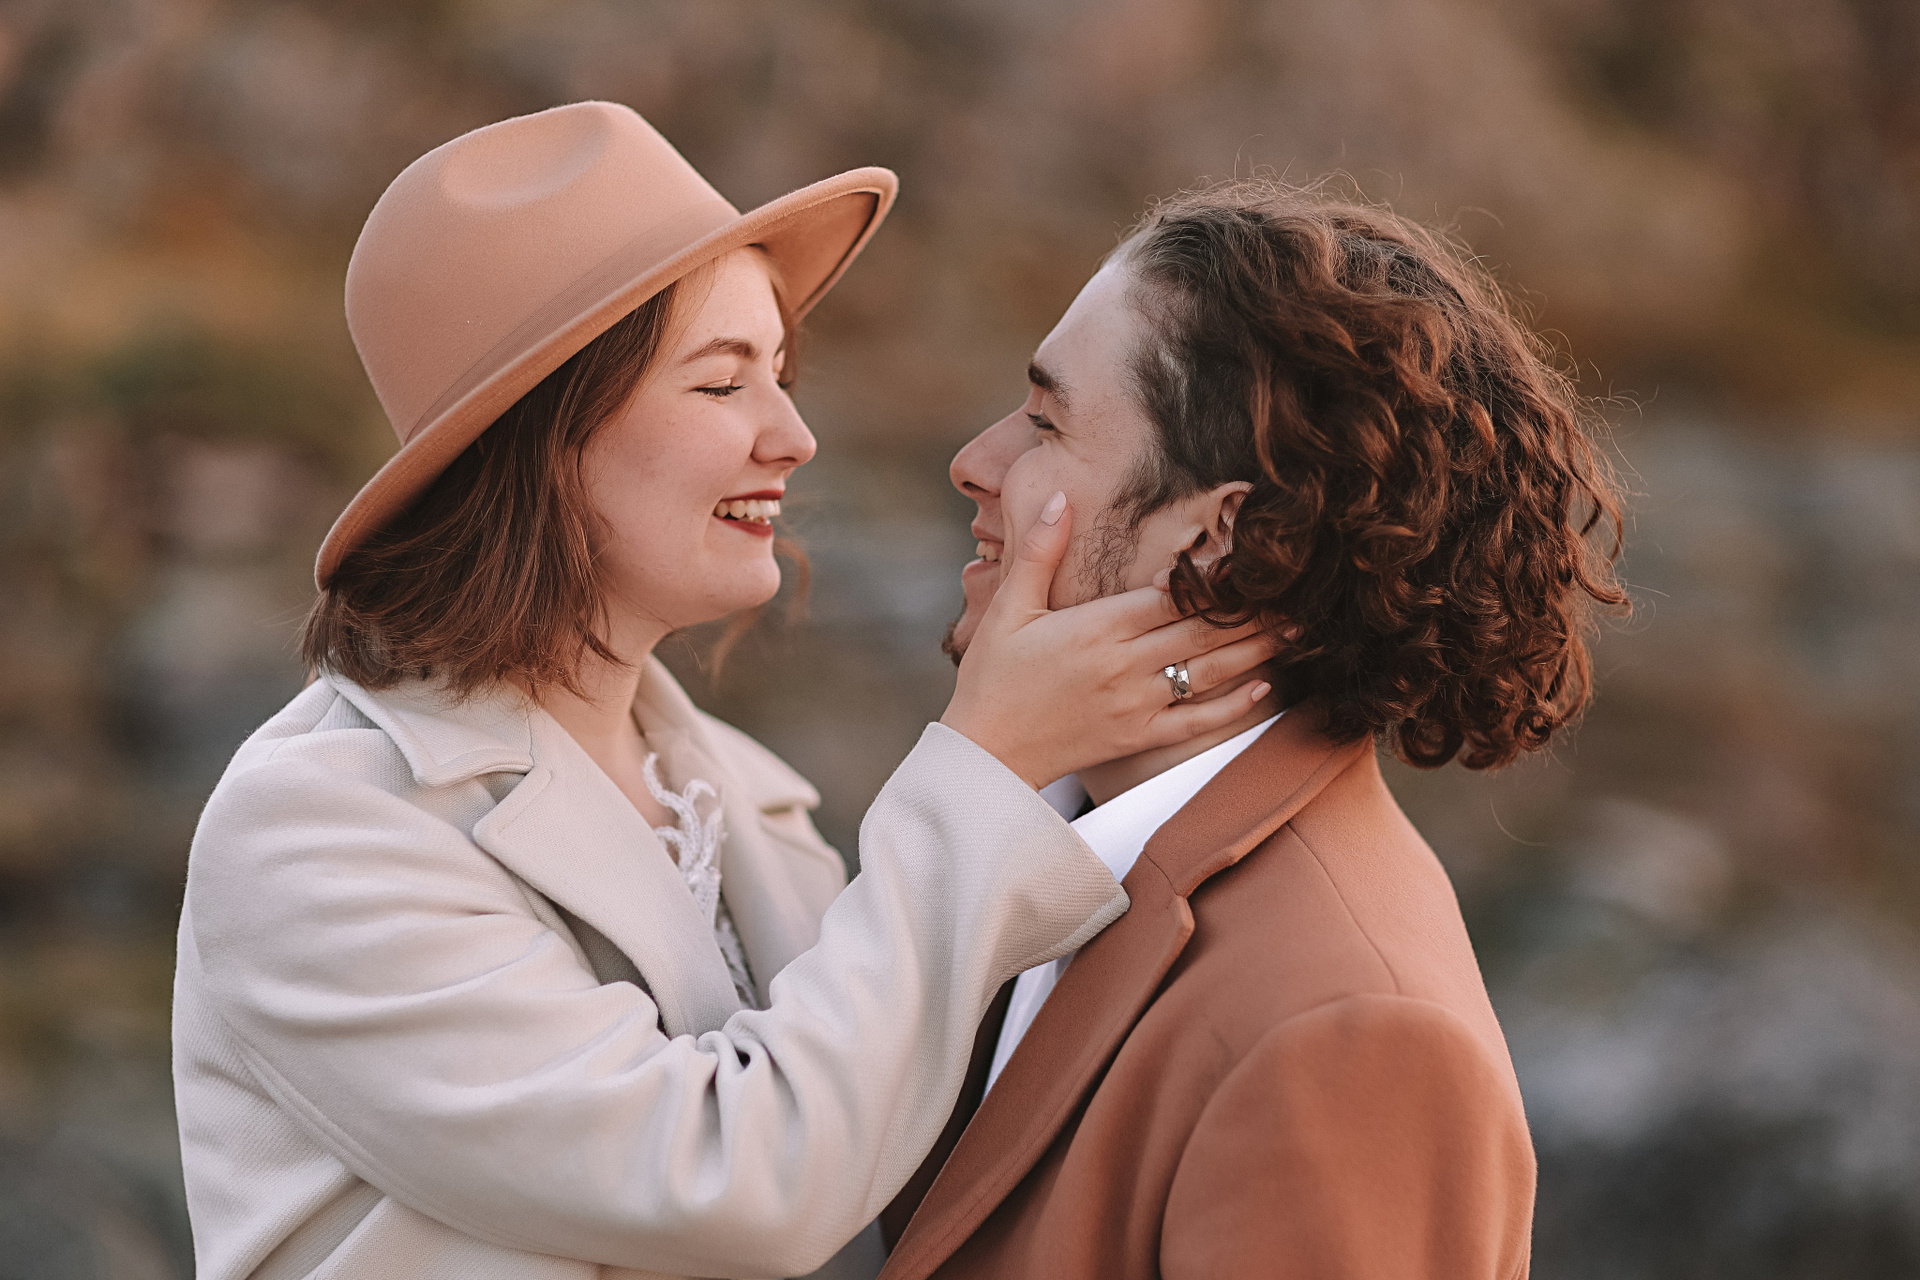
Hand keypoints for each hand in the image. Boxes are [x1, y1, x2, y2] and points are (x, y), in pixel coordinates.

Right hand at [941, 492, 1277, 789]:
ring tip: (1295, 631)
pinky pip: (1196, 723)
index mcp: (1095, 628)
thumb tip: (1060, 495)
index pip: (1170, 596)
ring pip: (1208, 673)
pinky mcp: (1137, 739)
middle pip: (1202, 631)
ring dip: (1256, 651)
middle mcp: (1123, 665)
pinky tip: (1263, 687)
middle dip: (1252, 612)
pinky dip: (1232, 707)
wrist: (983, 753)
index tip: (1250, 560)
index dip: (1213, 578)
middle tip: (1298, 593)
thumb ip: (1039, 551)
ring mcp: (1135, 705)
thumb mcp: (1008, 607)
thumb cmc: (992, 677)